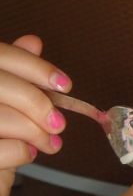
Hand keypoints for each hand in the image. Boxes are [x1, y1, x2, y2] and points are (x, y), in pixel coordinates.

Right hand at [0, 36, 70, 195]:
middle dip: (38, 103)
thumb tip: (32, 41)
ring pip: (0, 117)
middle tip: (59, 123)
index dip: (34, 66)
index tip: (64, 83)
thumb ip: (15, 78)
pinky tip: (27, 154)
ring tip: (50, 144)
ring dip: (34, 131)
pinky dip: (21, 152)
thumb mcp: (6, 111)